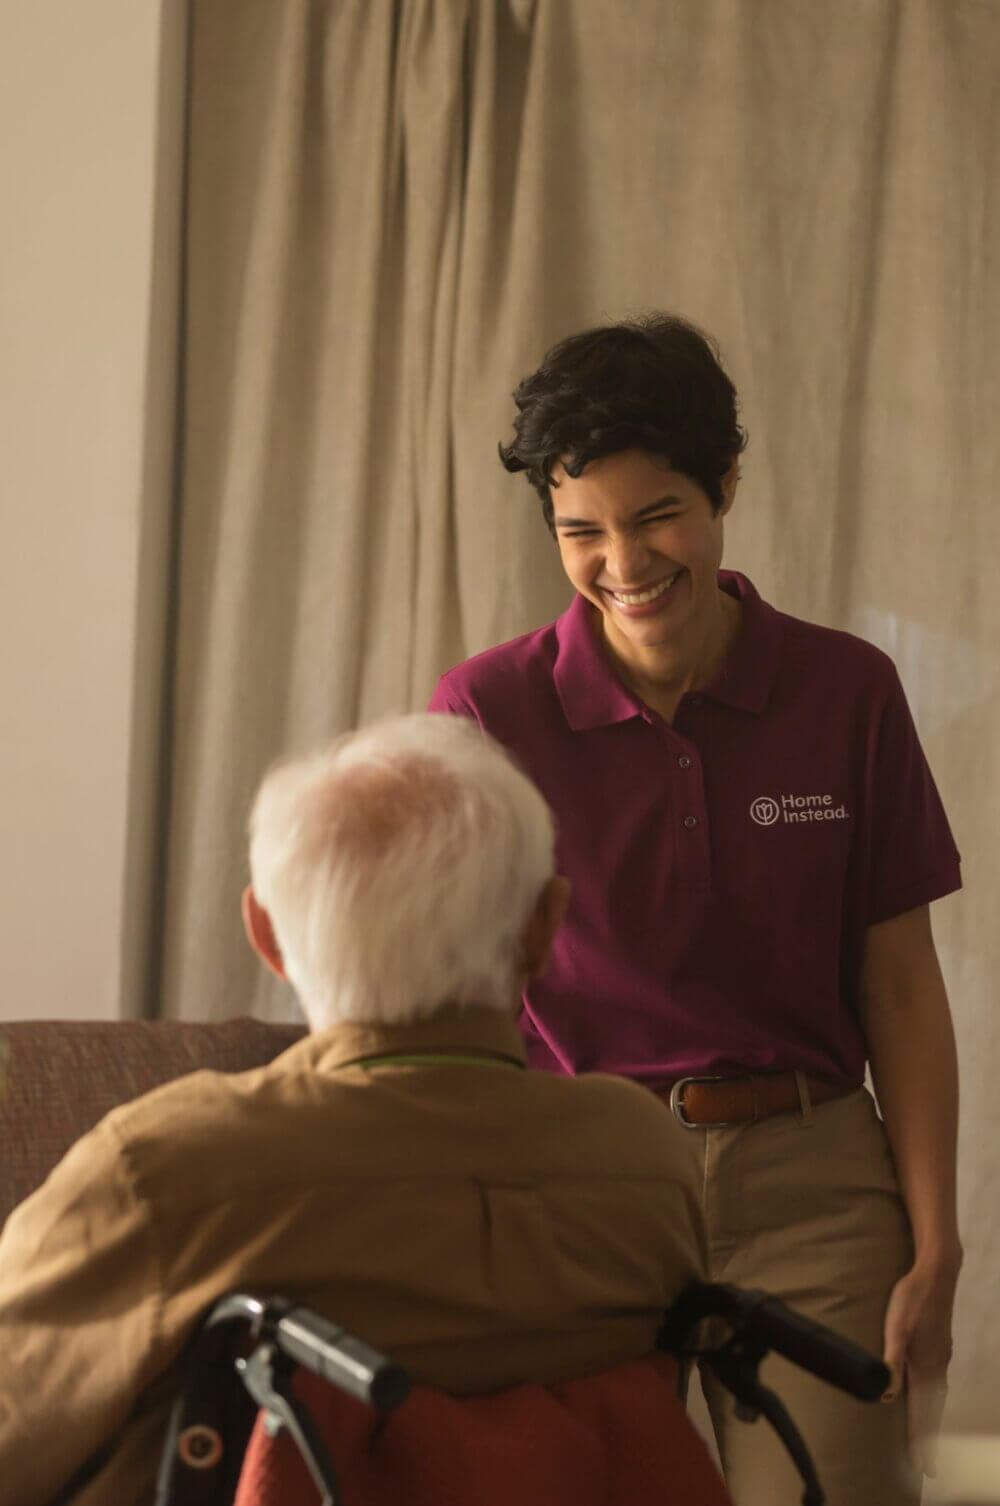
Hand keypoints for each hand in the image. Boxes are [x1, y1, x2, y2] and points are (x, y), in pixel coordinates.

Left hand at [881, 1259, 959, 1476]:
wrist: (936, 1272)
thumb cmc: (912, 1297)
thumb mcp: (896, 1326)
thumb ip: (892, 1360)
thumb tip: (887, 1396)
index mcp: (927, 1366)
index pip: (925, 1412)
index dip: (922, 1440)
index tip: (924, 1467)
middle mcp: (939, 1366)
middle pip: (934, 1410)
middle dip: (930, 1439)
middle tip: (928, 1467)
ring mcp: (942, 1355)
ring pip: (938, 1396)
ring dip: (932, 1419)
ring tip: (929, 1438)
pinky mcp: (940, 1345)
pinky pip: (938, 1383)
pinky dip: (934, 1400)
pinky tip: (929, 1396)